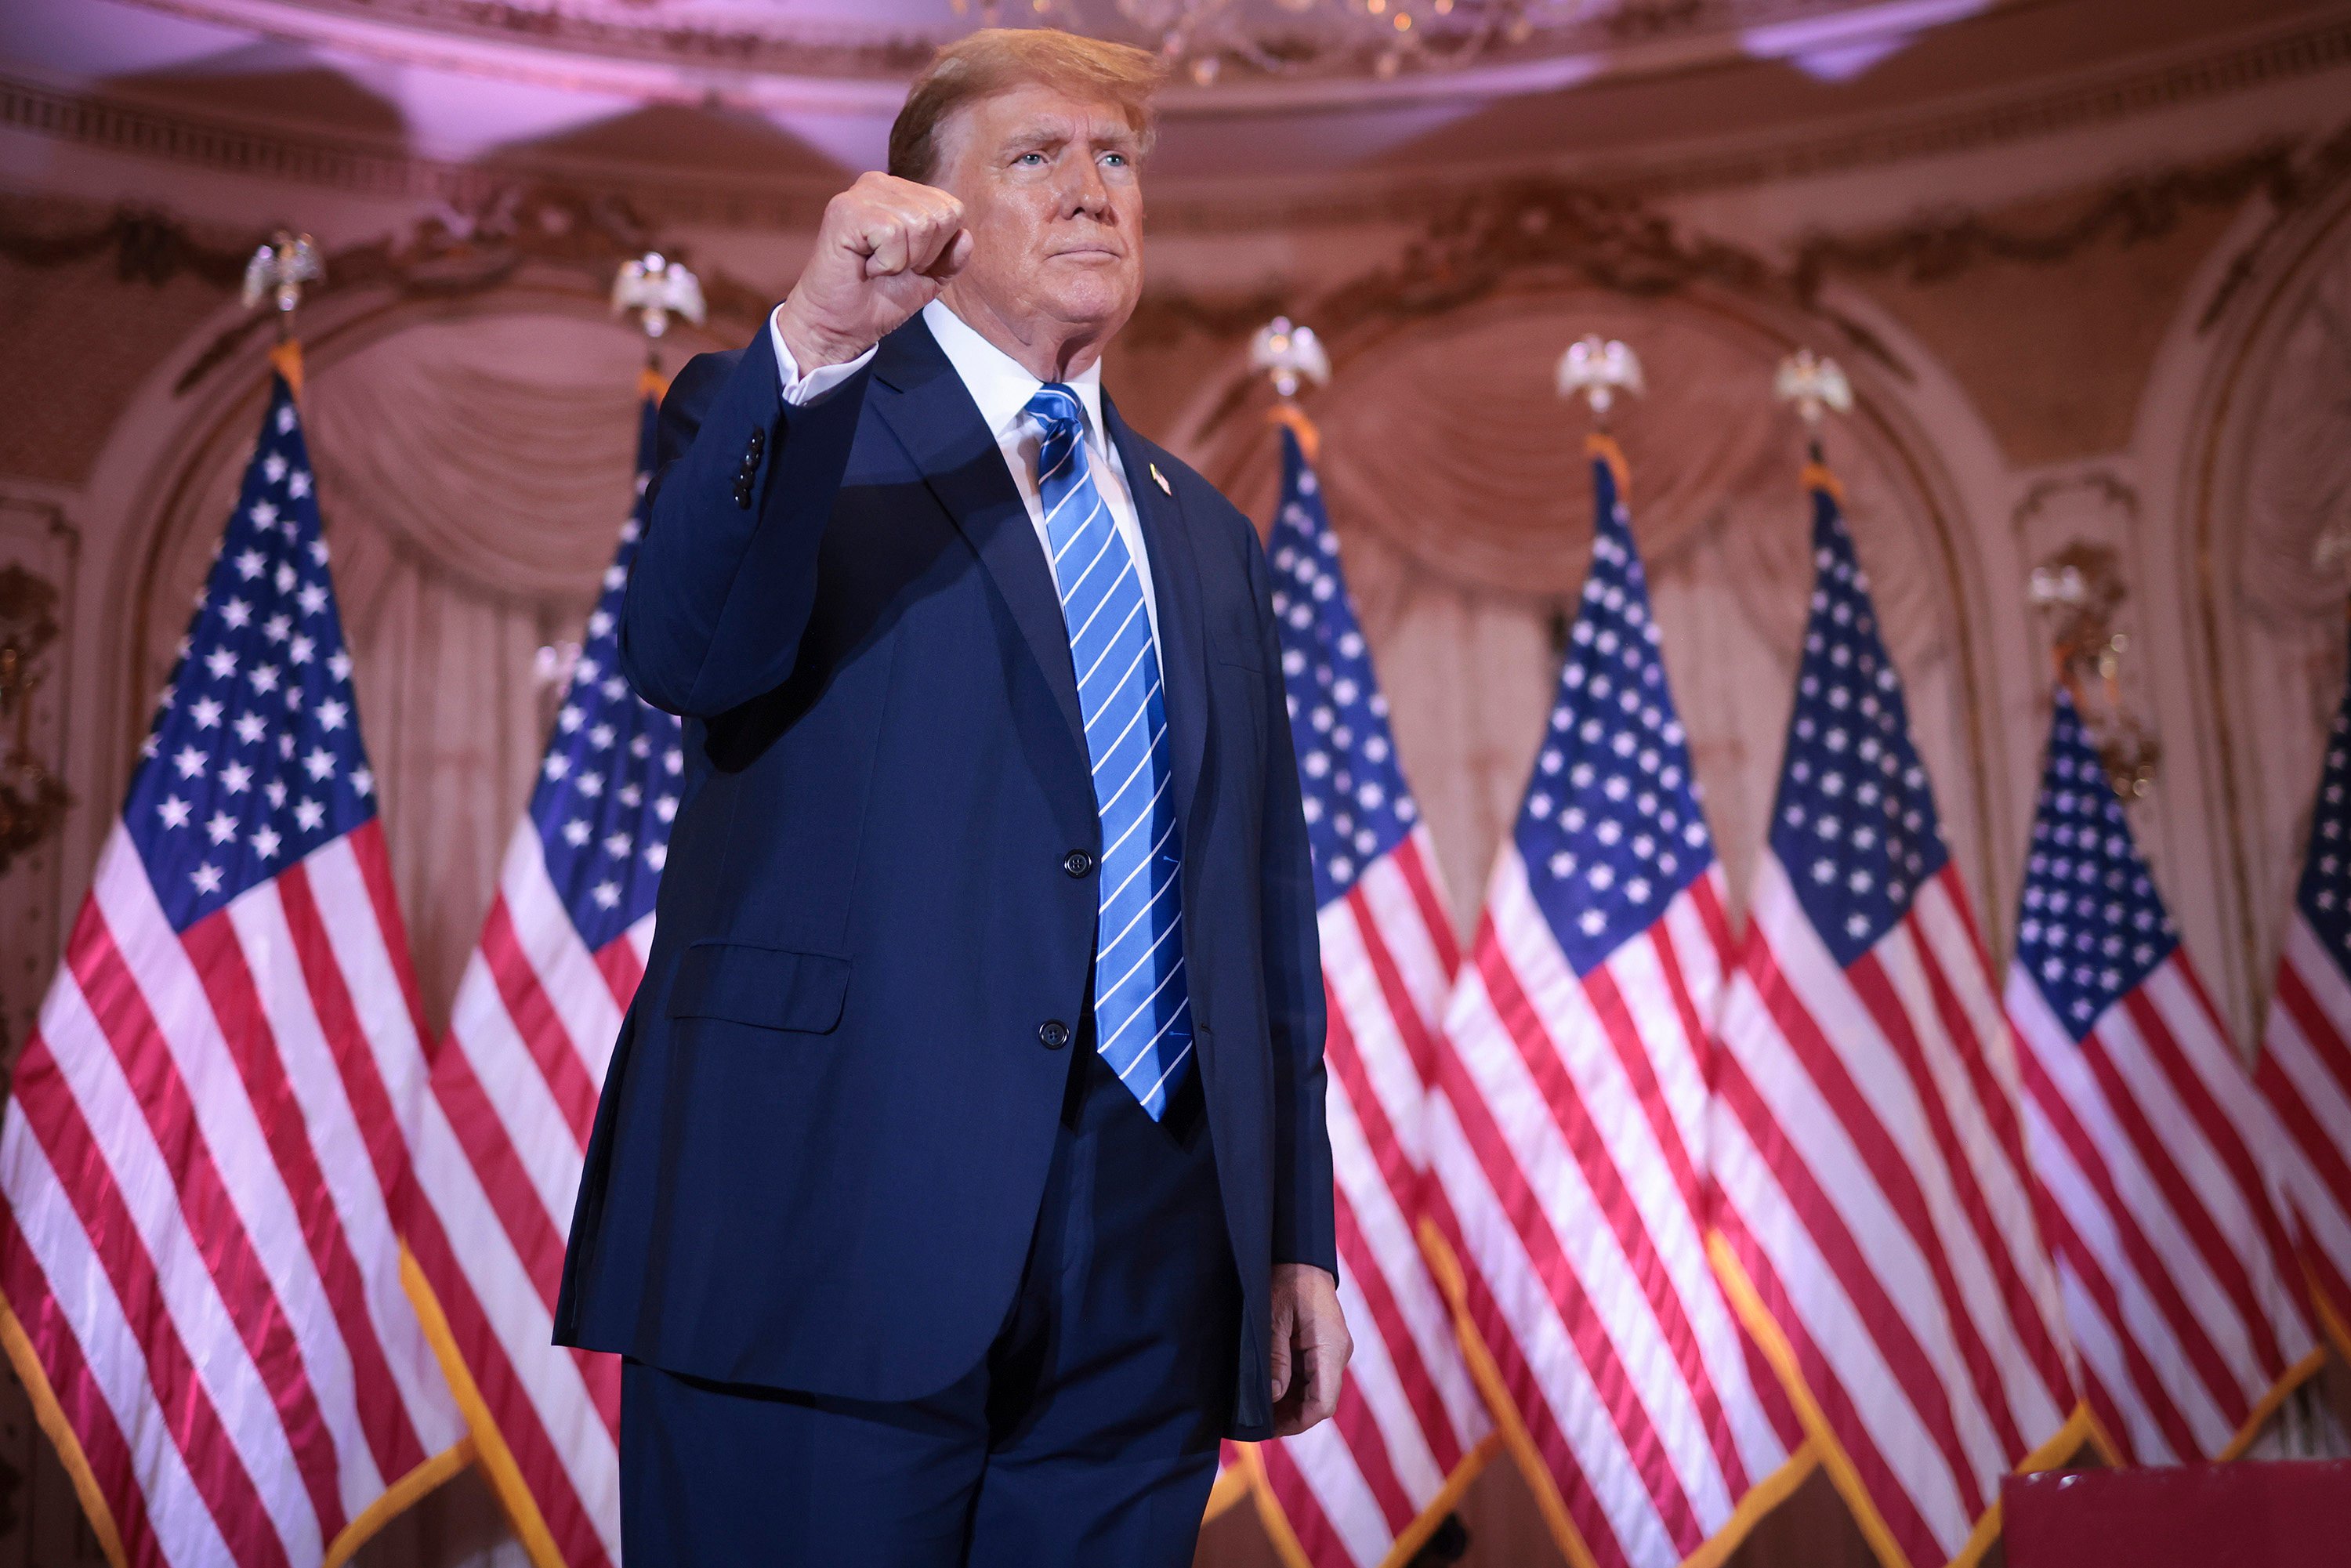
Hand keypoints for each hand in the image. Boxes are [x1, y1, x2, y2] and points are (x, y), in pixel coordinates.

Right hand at [776, 172, 972, 371]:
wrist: (840, 325)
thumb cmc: (879, 299)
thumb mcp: (929, 279)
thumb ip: (951, 258)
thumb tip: (965, 236)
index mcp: (903, 193)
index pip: (952, 209)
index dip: (938, 249)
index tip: (907, 264)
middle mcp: (882, 184)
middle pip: (941, 215)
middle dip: (923, 255)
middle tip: (890, 267)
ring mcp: (862, 193)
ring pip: (920, 224)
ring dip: (902, 260)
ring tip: (876, 266)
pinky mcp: (846, 209)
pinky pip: (893, 233)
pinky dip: (886, 262)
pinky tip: (865, 265)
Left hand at [1268, 1263, 1349, 1436]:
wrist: (1301, 1256)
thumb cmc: (1286, 1281)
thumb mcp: (1273, 1317)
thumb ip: (1276, 1357)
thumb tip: (1273, 1396)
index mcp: (1331, 1348)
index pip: (1323, 1403)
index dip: (1297, 1421)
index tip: (1268, 1428)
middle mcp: (1338, 1354)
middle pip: (1320, 1402)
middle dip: (1290, 1416)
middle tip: (1256, 1423)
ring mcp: (1332, 1351)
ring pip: (1316, 1392)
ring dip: (1290, 1404)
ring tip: (1258, 1411)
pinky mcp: (1324, 1347)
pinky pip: (1312, 1378)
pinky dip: (1293, 1389)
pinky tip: (1269, 1392)